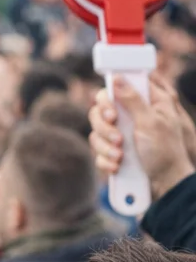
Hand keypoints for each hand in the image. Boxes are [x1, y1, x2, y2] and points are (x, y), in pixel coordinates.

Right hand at [88, 73, 194, 199]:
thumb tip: (117, 77)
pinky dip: (105, 159)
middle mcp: (130, 116)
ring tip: (119, 156)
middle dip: (104, 126)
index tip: (112, 112)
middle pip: (99, 110)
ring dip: (105, 146)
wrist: (165, 183)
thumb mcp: (151, 122)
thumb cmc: (165, 151)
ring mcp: (120, 134)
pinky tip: (117, 166)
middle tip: (117, 137)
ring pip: (95, 131)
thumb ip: (133, 99)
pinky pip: (97, 151)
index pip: (118, 87)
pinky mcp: (113, 151)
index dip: (109, 96)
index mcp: (145, 103)